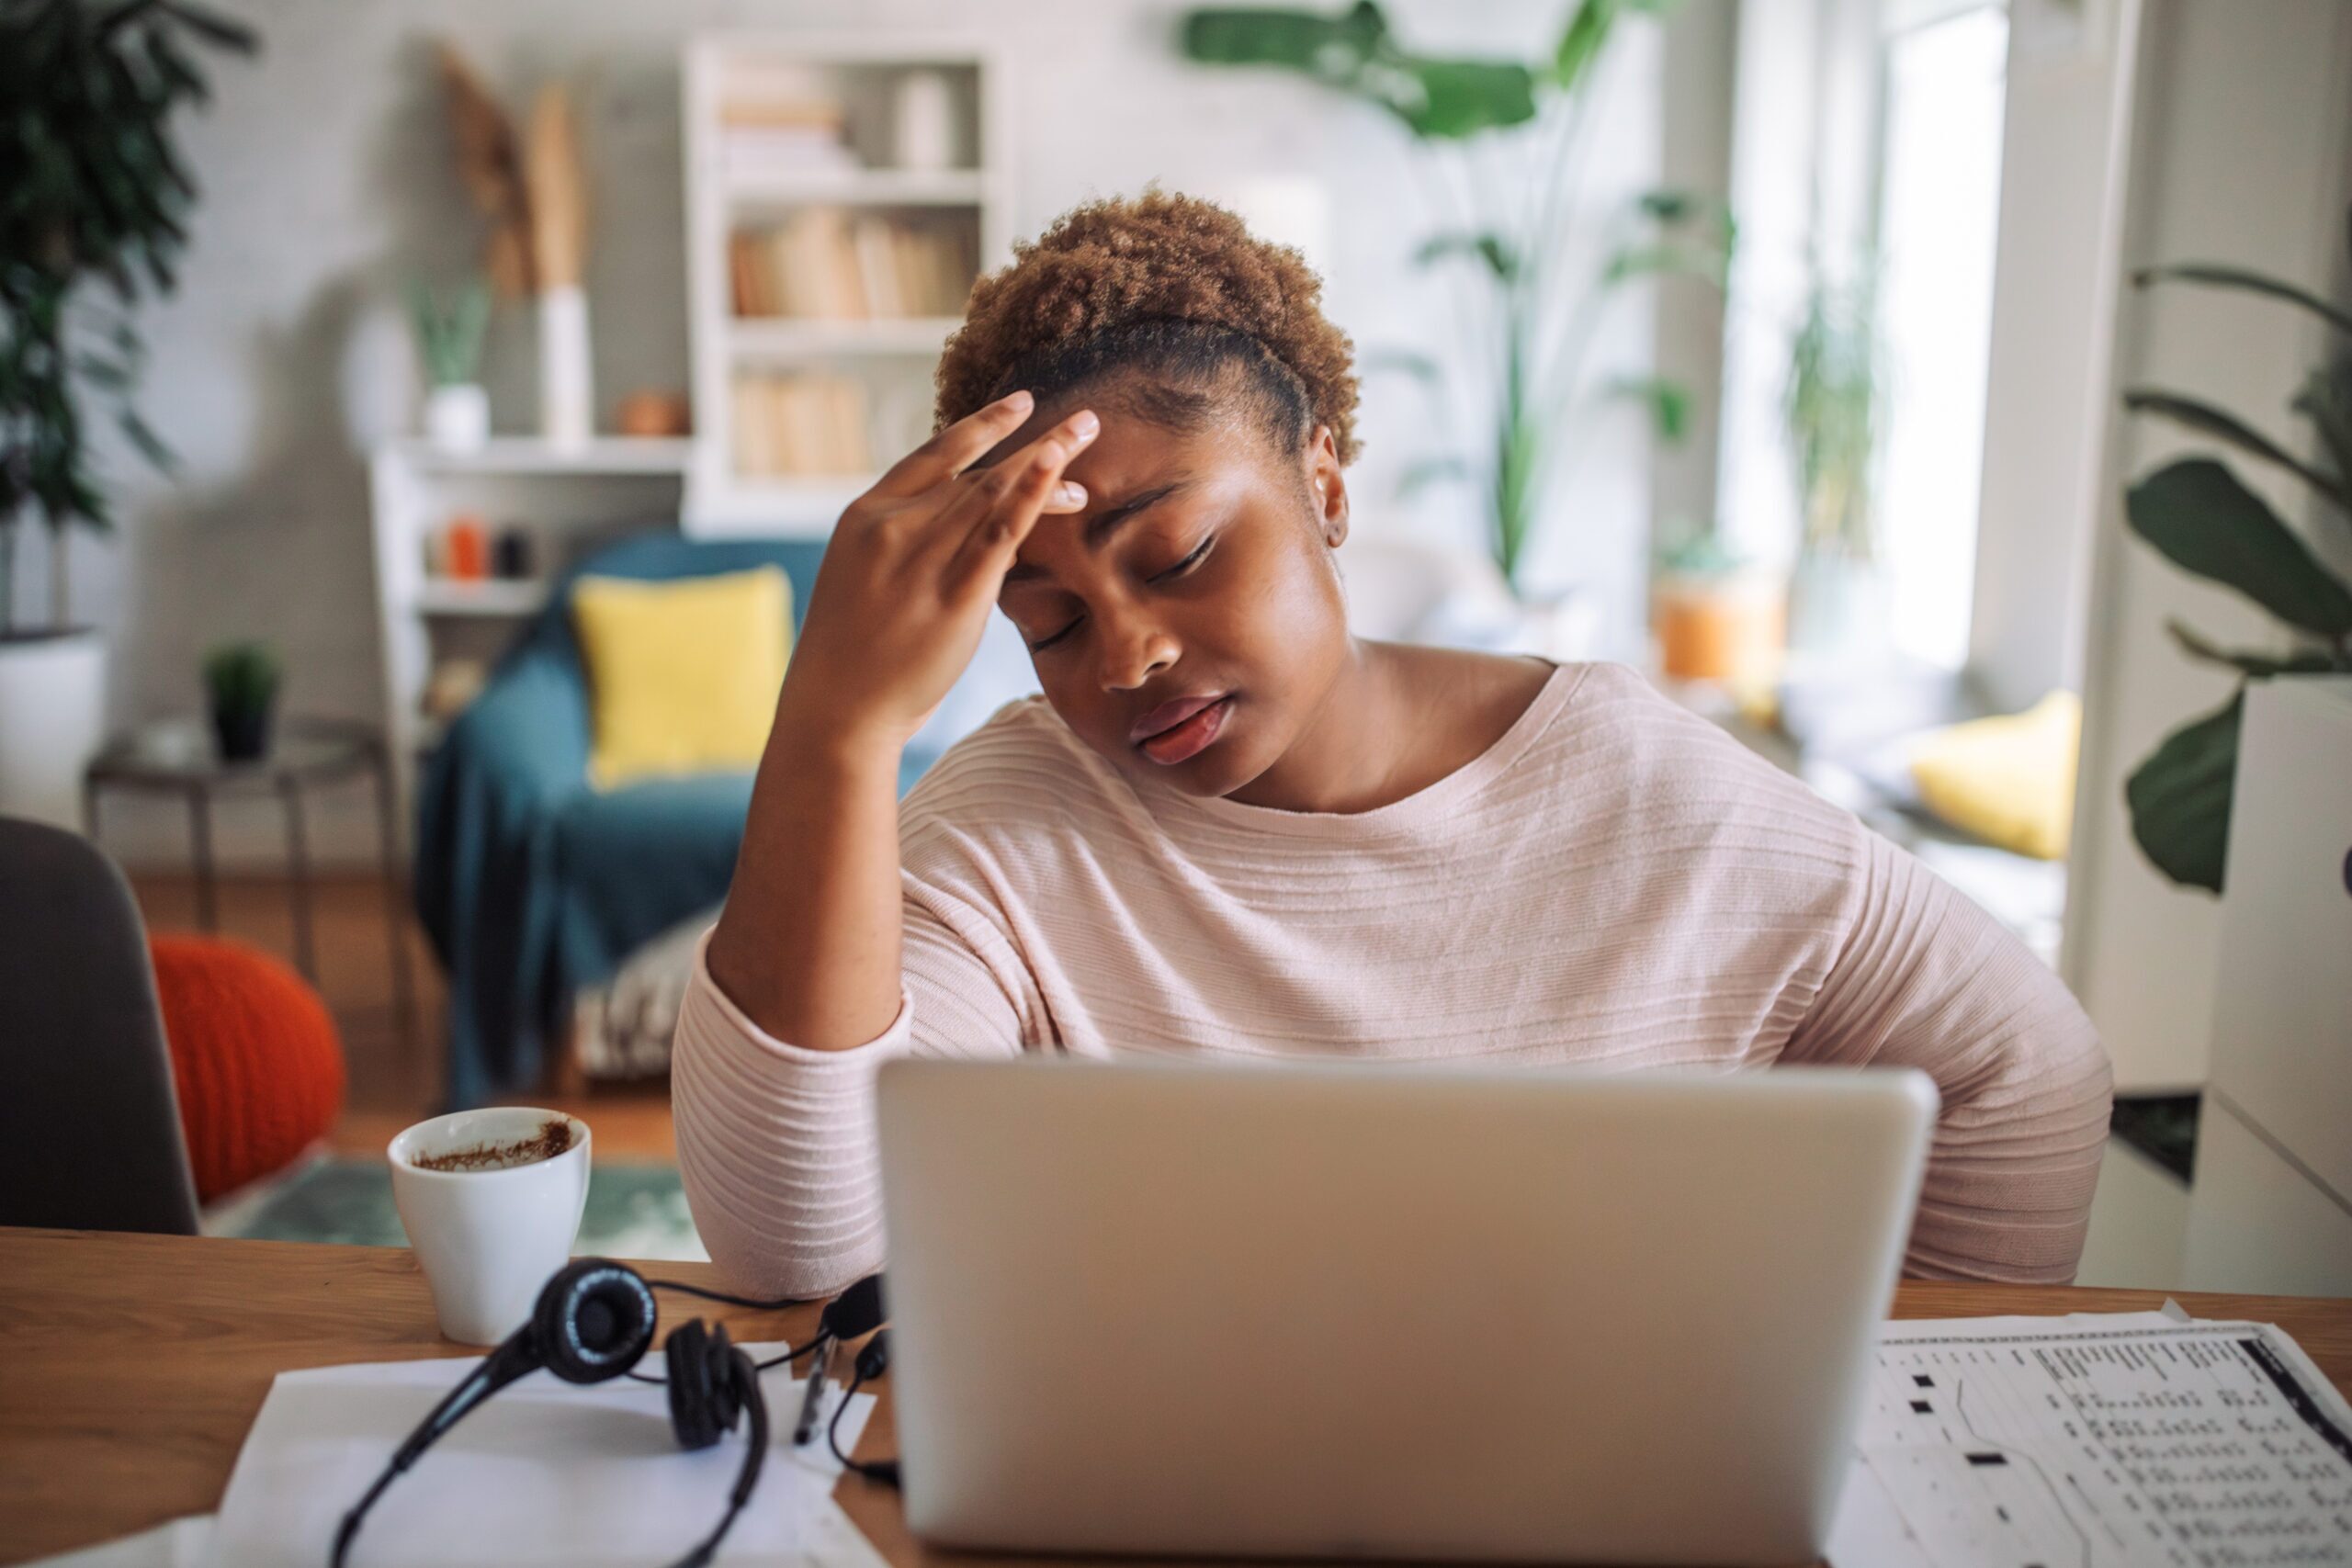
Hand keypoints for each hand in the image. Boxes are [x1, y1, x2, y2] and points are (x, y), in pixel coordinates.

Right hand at [778, 391, 1096, 750]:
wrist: (836, 708)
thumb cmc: (850, 655)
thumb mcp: (864, 580)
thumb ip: (910, 546)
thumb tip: (976, 532)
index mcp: (866, 515)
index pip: (933, 455)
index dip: (982, 426)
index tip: (1023, 404)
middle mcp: (895, 526)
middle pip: (978, 472)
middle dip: (1037, 442)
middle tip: (1085, 419)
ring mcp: (923, 558)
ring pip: (995, 494)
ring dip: (1048, 460)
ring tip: (1089, 432)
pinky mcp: (955, 595)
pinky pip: (1000, 534)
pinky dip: (1032, 497)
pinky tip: (1060, 472)